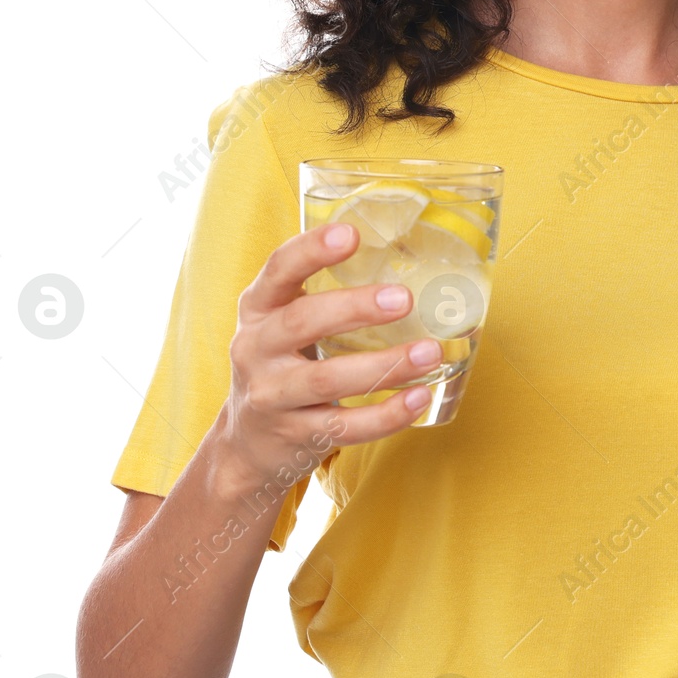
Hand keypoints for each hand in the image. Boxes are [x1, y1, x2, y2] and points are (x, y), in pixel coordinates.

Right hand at [212, 223, 442, 494]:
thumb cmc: (284, 364)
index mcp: (258, 309)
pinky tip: (420, 398)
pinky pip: (345, 426)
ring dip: (385, 366)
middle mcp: (256, 350)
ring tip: (430, 352)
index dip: (311, 250)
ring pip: (328, 380)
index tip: (351, 233)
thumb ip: (325, 295)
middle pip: (302, 323)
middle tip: (404, 299)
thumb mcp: (284, 324)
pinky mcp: (294, 436)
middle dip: (354, 309)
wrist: (247, 443)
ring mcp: (272, 397)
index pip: (278, 270)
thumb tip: (406, 256)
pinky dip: (386, 415)